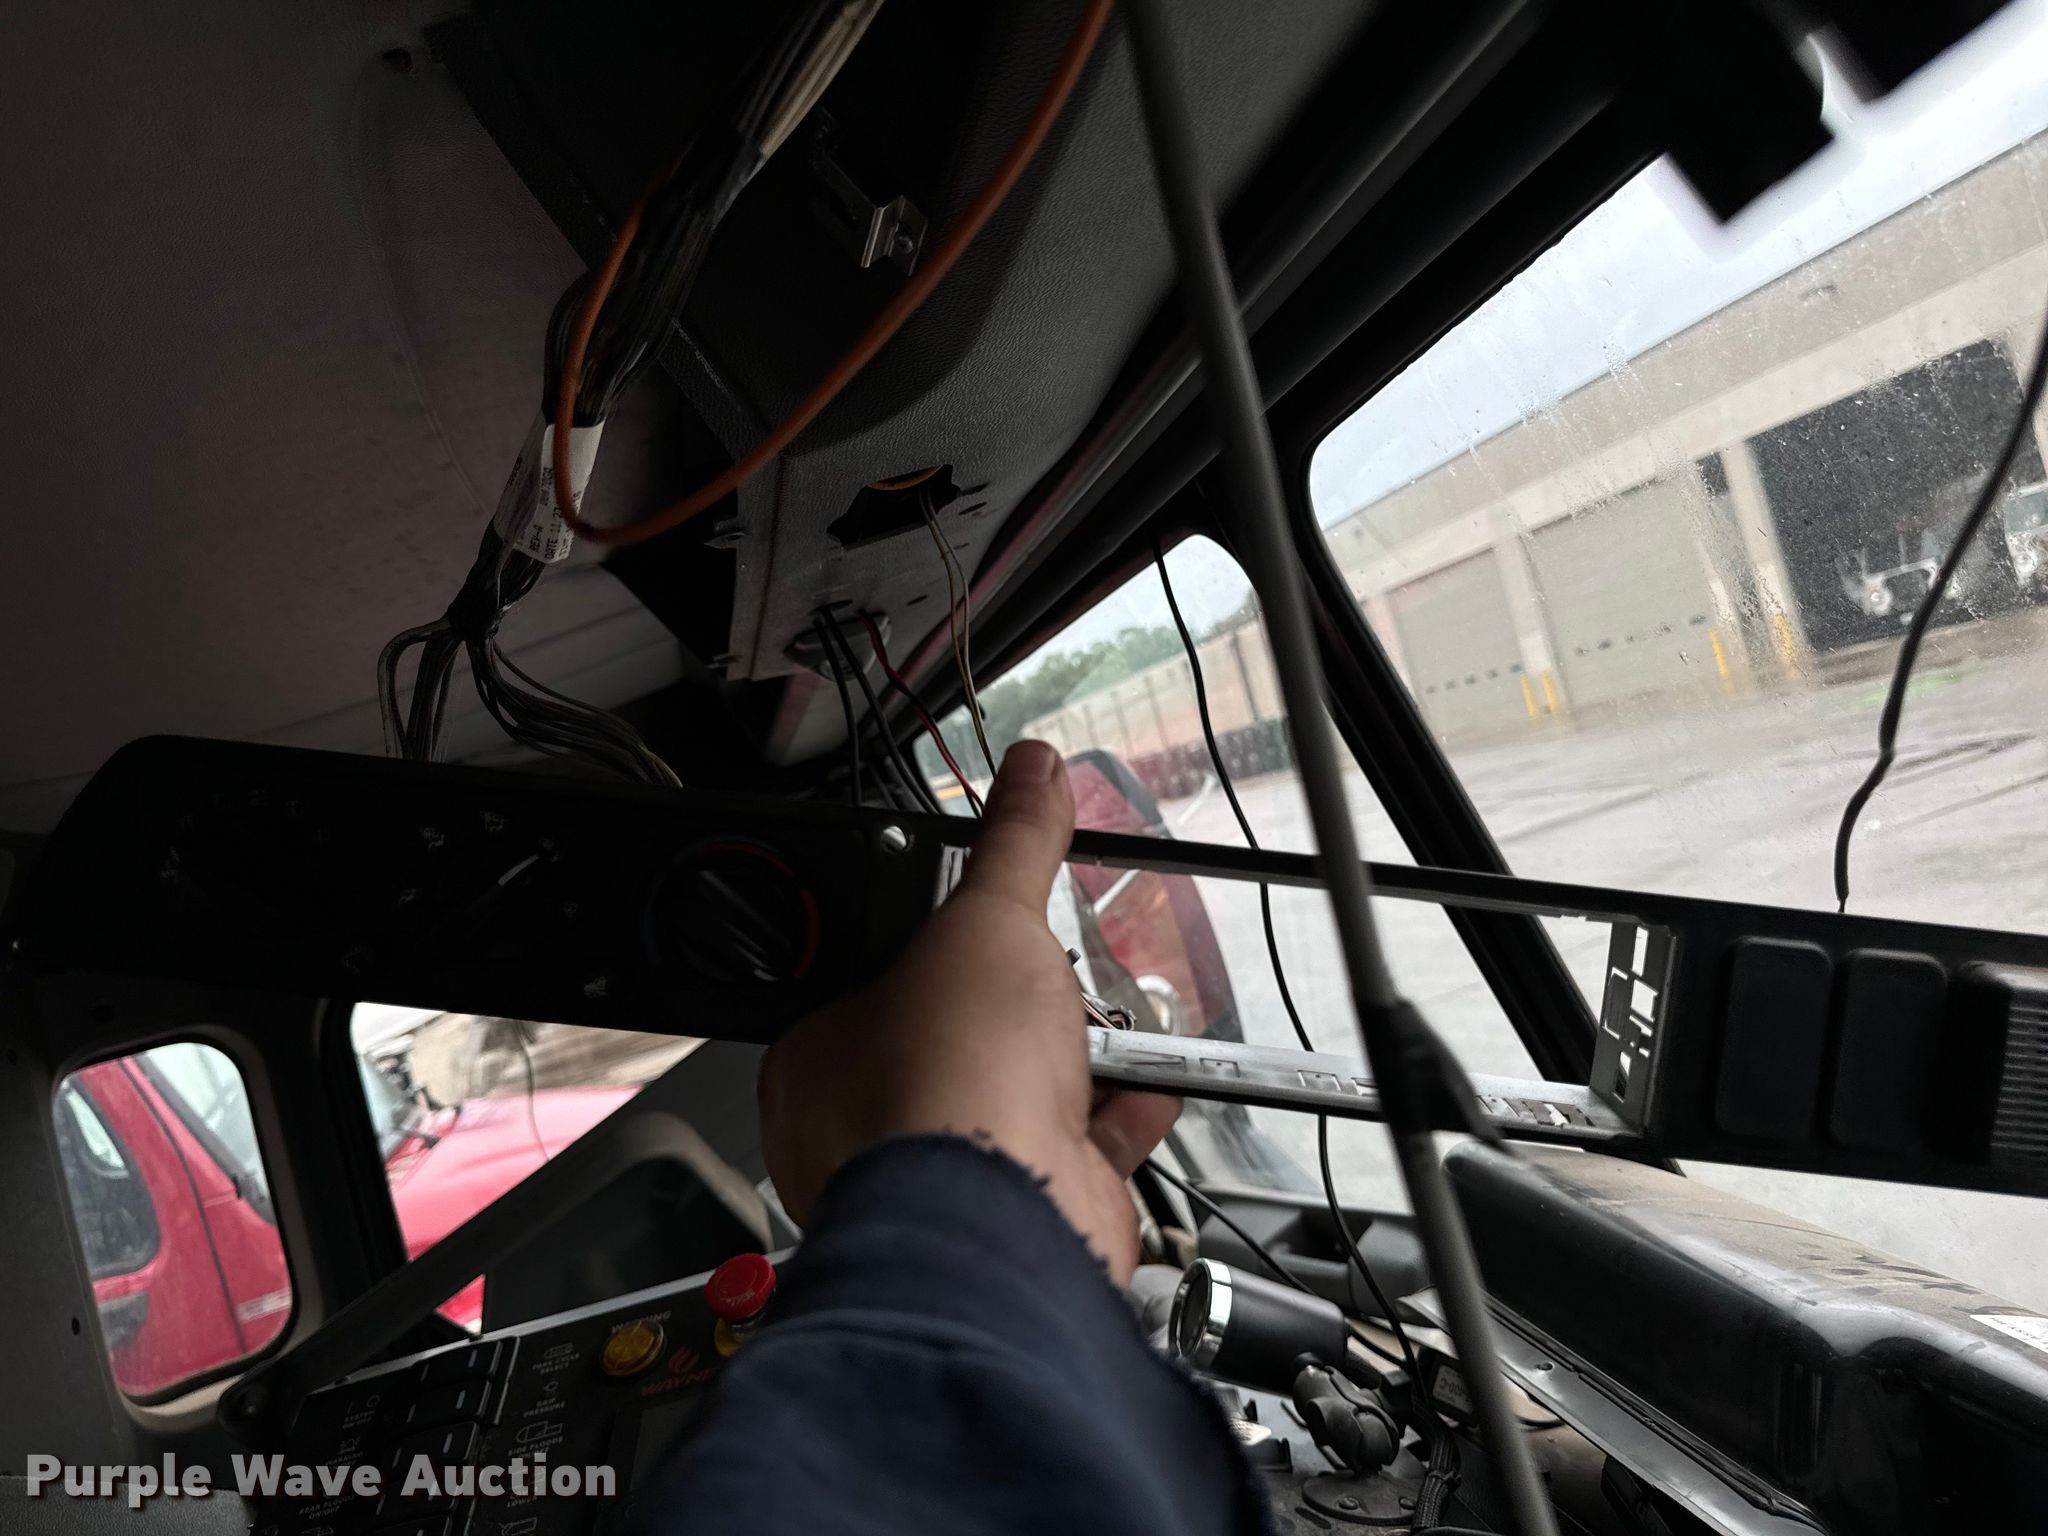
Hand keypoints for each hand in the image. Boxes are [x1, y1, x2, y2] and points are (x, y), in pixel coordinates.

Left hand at [758, 740, 1181, 1282]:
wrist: (1009, 1214)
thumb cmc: (944, 1088)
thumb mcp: (984, 919)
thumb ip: (1013, 846)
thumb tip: (1029, 775)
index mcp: (819, 1056)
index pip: (864, 984)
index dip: (923, 949)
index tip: (968, 924)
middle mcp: (870, 1127)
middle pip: (949, 1043)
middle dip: (1009, 1010)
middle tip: (1040, 973)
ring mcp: (944, 1179)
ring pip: (1011, 1102)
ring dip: (1071, 1061)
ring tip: (1100, 1019)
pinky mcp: (1019, 1211)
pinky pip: (1072, 1153)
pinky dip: (1116, 1119)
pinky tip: (1144, 1084)